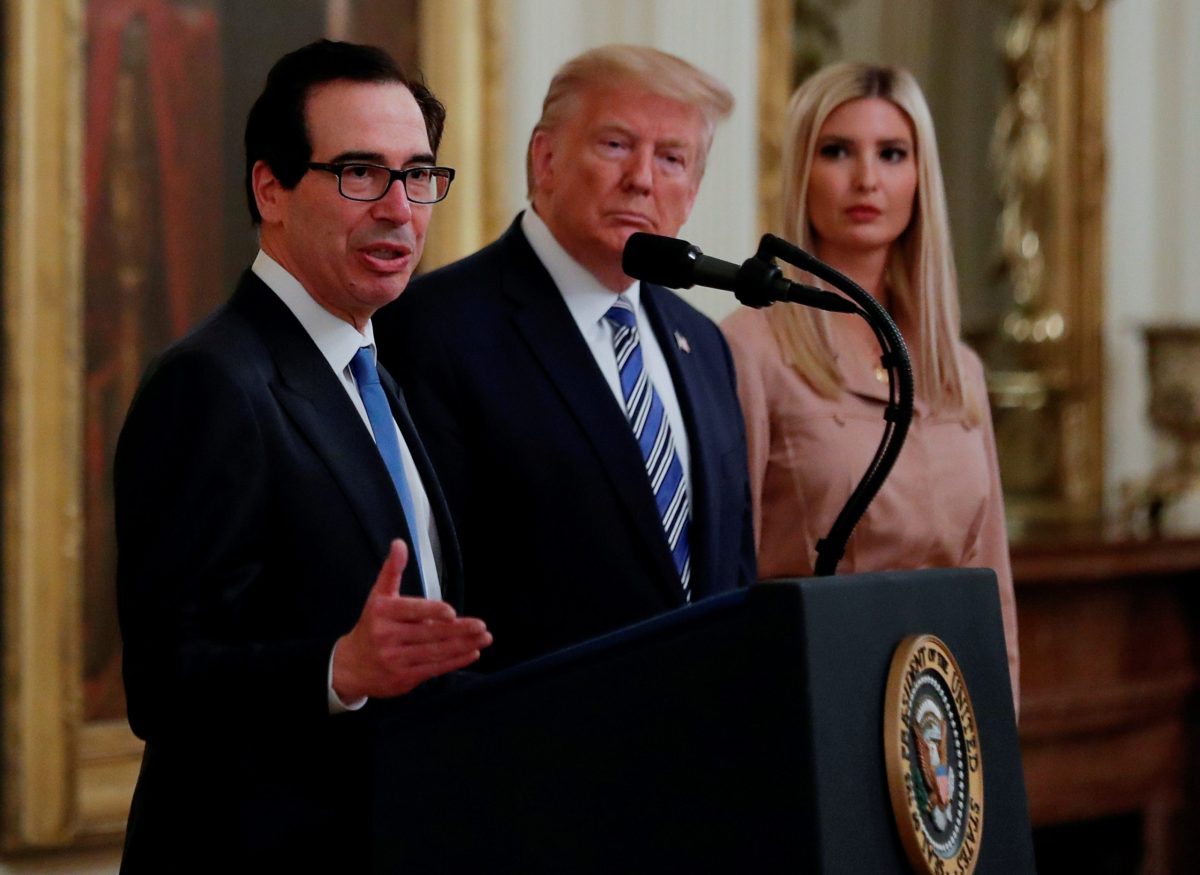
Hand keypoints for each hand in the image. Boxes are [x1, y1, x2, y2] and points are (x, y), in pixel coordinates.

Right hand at [332, 539, 490, 700]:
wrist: (350, 666)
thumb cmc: (371, 626)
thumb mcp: (377, 596)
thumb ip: (392, 570)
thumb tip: (399, 544)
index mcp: (383, 612)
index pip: (411, 610)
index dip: (432, 612)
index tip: (452, 612)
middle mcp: (387, 636)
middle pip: (428, 633)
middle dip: (458, 630)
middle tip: (480, 626)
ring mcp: (395, 659)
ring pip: (434, 652)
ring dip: (462, 646)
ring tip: (483, 637)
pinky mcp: (404, 678)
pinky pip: (434, 668)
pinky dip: (455, 661)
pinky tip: (472, 652)